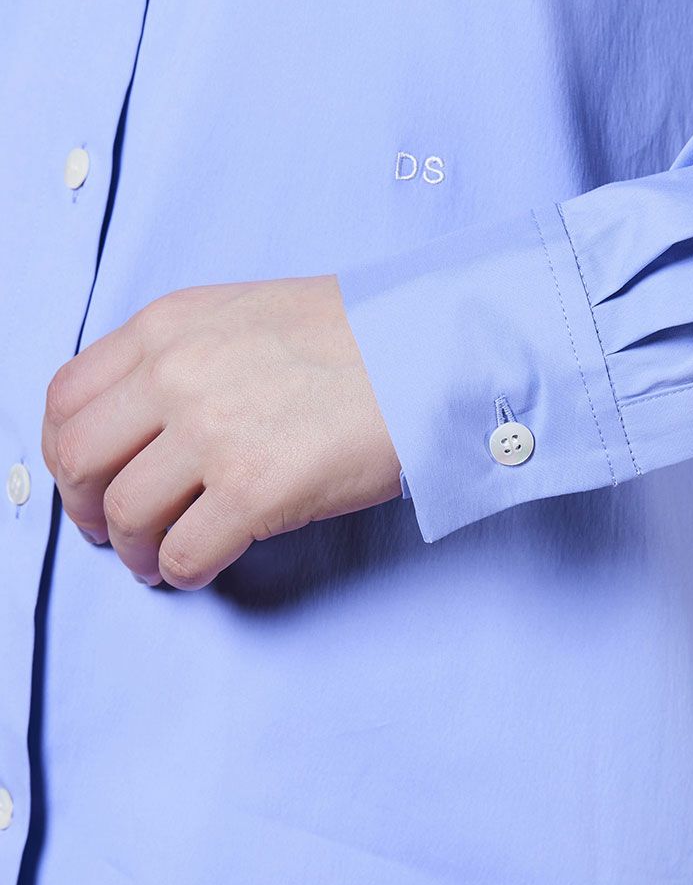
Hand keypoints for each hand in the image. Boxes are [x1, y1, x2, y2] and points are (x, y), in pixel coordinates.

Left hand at [41, 275, 401, 589]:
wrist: (434, 348)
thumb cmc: (359, 333)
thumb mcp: (247, 313)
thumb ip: (183, 354)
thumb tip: (142, 422)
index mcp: (169, 326)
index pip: (67, 397)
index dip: (66, 452)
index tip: (87, 478)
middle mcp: (178, 374)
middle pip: (79, 462)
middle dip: (85, 508)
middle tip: (111, 528)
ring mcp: (214, 434)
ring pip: (124, 516)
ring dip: (133, 549)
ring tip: (157, 556)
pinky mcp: (256, 491)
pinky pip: (183, 554)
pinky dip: (180, 571)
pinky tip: (200, 566)